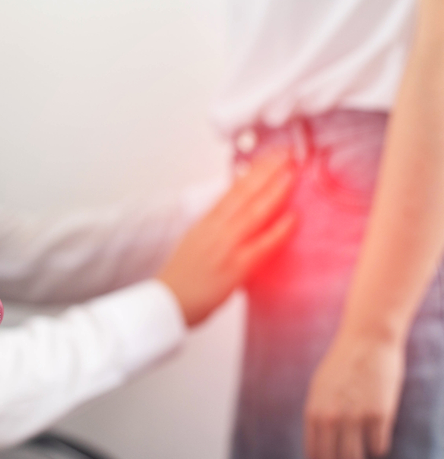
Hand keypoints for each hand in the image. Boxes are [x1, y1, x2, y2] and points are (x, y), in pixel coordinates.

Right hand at [157, 153, 295, 325]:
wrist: (166, 304)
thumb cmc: (179, 280)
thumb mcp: (194, 243)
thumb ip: (215, 229)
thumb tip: (234, 217)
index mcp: (204, 223)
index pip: (231, 191)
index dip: (251, 172)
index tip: (268, 158)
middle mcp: (214, 230)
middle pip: (243, 194)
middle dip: (266, 171)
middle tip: (286, 155)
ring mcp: (224, 247)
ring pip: (253, 212)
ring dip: (274, 191)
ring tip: (293, 174)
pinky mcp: (234, 268)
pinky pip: (261, 246)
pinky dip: (277, 231)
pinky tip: (293, 218)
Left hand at [304, 333, 404, 458]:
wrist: (366, 341)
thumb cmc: (344, 364)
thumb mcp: (320, 389)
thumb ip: (319, 414)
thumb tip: (322, 441)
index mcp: (314, 413)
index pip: (314, 457)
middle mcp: (331, 418)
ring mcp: (354, 417)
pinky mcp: (379, 414)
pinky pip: (378, 449)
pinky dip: (379, 452)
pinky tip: (379, 445)